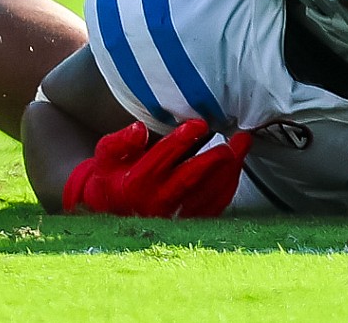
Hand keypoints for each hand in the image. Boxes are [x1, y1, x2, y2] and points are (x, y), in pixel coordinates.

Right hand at [62, 119, 252, 217]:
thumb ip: (118, 142)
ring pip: (207, 193)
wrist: (109, 211)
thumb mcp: (105, 156)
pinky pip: (213, 207)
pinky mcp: (188, 224)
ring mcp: (173, 216)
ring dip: (228, 169)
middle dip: (214, 158)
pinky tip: (236, 166)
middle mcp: (155, 203)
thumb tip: (138, 130)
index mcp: (135, 183)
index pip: (161, 159)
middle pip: (189, 179)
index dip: (181, 140)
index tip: (199, 123)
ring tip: (242, 144)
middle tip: (234, 139)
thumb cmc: (112, 177)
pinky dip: (228, 186)